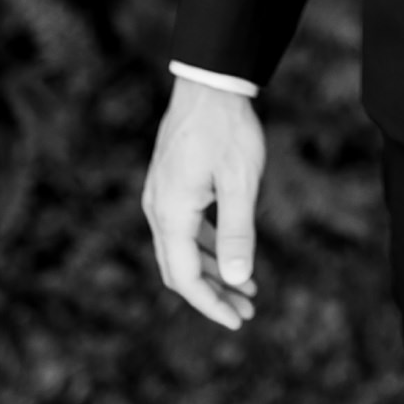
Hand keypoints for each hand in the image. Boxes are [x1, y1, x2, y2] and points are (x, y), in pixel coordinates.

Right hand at [142, 77, 265, 329]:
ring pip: (182, 249)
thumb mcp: (240, 182)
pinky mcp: (170, 183)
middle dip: (213, 293)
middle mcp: (157, 209)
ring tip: (246, 287)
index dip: (211, 305)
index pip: (185, 278)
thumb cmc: (227, 128)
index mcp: (171, 214)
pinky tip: (230, 252)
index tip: (238, 321)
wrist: (209, 81)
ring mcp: (160, 195)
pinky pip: (183, 228)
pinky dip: (206, 246)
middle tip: (246, 310)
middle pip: (180, 269)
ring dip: (212, 270)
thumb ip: (237, 232)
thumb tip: (238, 279)